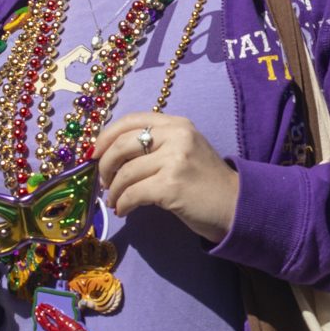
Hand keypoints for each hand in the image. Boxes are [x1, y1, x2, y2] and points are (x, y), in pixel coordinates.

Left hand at [93, 113, 239, 242]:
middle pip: (122, 144)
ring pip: (125, 173)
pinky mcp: (171, 186)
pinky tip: (124, 210)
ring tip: (114, 201)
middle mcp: (176, 137)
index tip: (94, 153)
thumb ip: (155, 145)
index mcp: (177, 124)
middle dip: (104, 165)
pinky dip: (123, 204)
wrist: (235, 206)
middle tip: (103, 182)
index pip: (131, 120)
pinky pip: (133, 193)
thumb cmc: (205, 182)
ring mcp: (175, 160)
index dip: (106, 136)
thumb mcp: (184, 151)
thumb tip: (110, 155)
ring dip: (114, 190)